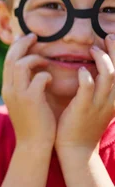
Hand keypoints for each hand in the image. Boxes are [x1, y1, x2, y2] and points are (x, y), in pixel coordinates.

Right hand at [2, 33, 54, 147]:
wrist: (32, 144)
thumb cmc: (33, 124)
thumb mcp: (22, 103)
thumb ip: (23, 87)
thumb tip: (32, 71)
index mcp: (6, 89)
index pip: (7, 61)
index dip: (16, 47)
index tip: (26, 39)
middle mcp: (8, 89)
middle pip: (12, 58)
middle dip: (23, 44)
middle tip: (35, 36)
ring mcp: (18, 94)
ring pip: (22, 64)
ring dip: (36, 58)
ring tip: (46, 62)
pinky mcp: (31, 99)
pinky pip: (39, 77)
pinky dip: (46, 75)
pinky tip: (50, 80)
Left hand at [56, 36, 114, 152]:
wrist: (76, 150)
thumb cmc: (83, 124)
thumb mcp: (99, 105)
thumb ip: (100, 89)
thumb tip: (95, 70)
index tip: (113, 38)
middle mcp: (112, 99)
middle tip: (108, 36)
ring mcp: (99, 104)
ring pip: (109, 76)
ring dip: (102, 59)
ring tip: (93, 49)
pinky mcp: (83, 108)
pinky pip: (88, 88)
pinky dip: (86, 76)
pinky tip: (81, 69)